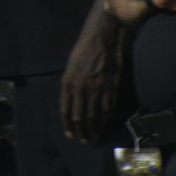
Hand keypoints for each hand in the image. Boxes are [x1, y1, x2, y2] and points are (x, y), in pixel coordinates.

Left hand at [60, 5, 124, 142]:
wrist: (102, 37)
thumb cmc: (84, 49)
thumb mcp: (70, 66)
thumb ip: (69, 84)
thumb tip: (68, 101)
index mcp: (68, 82)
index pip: (65, 109)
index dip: (67, 124)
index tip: (70, 134)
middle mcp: (80, 87)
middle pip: (79, 116)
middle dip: (80, 131)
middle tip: (83, 139)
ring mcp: (96, 88)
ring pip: (94, 116)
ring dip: (94, 128)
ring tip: (94, 136)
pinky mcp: (110, 87)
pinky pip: (107, 109)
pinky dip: (105, 119)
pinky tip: (105, 125)